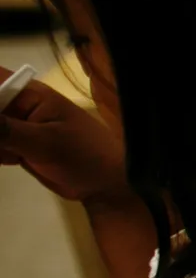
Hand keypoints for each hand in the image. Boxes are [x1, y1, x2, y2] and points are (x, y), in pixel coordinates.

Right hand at [0, 65, 127, 202]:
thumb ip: (4, 129)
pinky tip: (15, 160)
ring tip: (16, 155)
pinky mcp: (16, 145)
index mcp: (28, 93)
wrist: (104, 183)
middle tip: (9, 147)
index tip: (1, 126)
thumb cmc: (83, 155)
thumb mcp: (43, 142)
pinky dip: (0, 155)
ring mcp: (17, 126)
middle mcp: (19, 105)